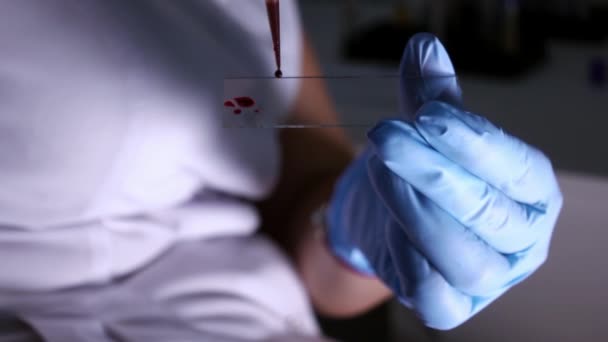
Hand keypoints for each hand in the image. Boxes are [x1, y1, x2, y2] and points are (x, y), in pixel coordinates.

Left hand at [326, 33, 562, 329]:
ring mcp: (488, 280)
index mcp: (533, 193)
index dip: (473, 142)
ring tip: (380, 171)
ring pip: (460, 257)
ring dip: (412, 209)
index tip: (427, 114)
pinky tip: (387, 224)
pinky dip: (405, 257)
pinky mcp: (450, 308)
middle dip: (432, 171)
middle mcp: (520, 240)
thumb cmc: (422, 174)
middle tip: (387, 135)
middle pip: (488, 213)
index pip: (516, 168)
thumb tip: (424, 48)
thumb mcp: (425, 132)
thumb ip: (428, 95)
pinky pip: (431, 293)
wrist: (391, 220)